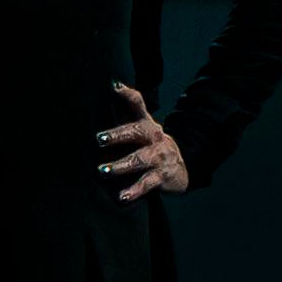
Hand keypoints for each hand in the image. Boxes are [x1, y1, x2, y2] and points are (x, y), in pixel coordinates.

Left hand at [95, 81, 192, 201]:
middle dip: (117, 136)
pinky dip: (134, 191)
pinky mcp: (162, 177)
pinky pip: (146, 184)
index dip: (127, 95)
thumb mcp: (143, 126)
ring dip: (120, 166)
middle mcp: (154, 138)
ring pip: (139, 161)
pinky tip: (122, 198)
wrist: (183, 167)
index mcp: (146, 124)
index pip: (138, 105)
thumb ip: (128, 107)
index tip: (114, 87)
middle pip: (136, 133)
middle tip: (98, 139)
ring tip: (102, 171)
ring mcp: (159, 158)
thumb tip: (111, 83)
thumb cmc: (151, 144)